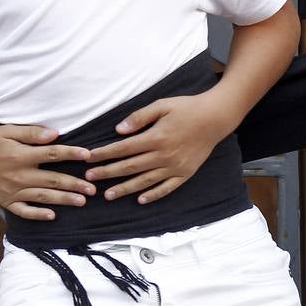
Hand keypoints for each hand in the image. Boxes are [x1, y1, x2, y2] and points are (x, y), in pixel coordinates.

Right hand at [0, 126, 94, 220]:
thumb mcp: (9, 131)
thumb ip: (32, 133)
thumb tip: (55, 134)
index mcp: (21, 156)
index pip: (52, 154)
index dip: (71, 154)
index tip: (88, 155)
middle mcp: (19, 175)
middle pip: (52, 180)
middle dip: (74, 184)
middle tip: (93, 188)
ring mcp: (12, 190)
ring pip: (42, 197)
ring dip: (63, 199)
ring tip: (82, 201)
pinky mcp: (5, 201)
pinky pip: (23, 211)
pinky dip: (37, 215)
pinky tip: (52, 216)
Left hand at [85, 92, 233, 203]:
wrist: (215, 117)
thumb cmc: (187, 108)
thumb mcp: (162, 105)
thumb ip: (139, 117)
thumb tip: (119, 130)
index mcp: (156, 137)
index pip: (124, 148)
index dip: (105, 154)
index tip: (89, 158)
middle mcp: (164, 155)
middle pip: (130, 167)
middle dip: (108, 173)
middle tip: (89, 178)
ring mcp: (175, 166)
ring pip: (145, 181)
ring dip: (125, 188)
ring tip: (108, 195)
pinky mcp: (185, 173)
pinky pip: (167, 188)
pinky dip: (154, 195)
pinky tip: (141, 200)